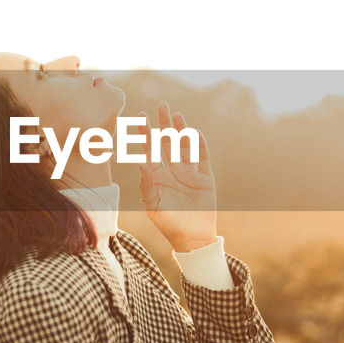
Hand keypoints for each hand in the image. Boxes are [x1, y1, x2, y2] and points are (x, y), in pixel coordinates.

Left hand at [136, 102, 218, 251]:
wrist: (193, 238)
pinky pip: (202, 157)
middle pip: (167, 141)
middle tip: (161, 104)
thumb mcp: (153, 206)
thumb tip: (138, 161)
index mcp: (157, 176)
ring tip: (176, 114)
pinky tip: (194, 132)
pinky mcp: (205, 177)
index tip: (139, 117)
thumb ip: (146, 184)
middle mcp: (172, 170)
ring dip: (181, 129)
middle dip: (163, 123)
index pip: (149, 150)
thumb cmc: (168, 224)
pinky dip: (199, 144)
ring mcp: (189, 172)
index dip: (145, 133)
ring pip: (184, 145)